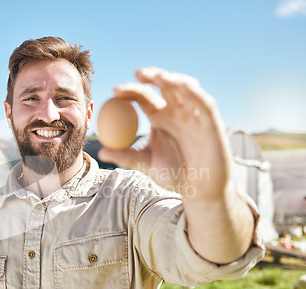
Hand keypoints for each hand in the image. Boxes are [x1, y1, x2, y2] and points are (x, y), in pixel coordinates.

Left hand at [98, 66, 231, 200]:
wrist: (199, 190)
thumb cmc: (174, 175)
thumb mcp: (146, 164)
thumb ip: (126, 156)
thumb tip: (101, 152)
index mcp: (159, 118)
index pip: (143, 97)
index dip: (130, 91)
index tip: (115, 91)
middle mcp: (176, 111)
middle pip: (163, 86)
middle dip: (151, 76)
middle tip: (136, 75)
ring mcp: (193, 114)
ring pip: (184, 88)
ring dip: (172, 79)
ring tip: (158, 76)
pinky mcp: (211, 121)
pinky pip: (204, 103)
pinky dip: (195, 92)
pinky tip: (183, 85)